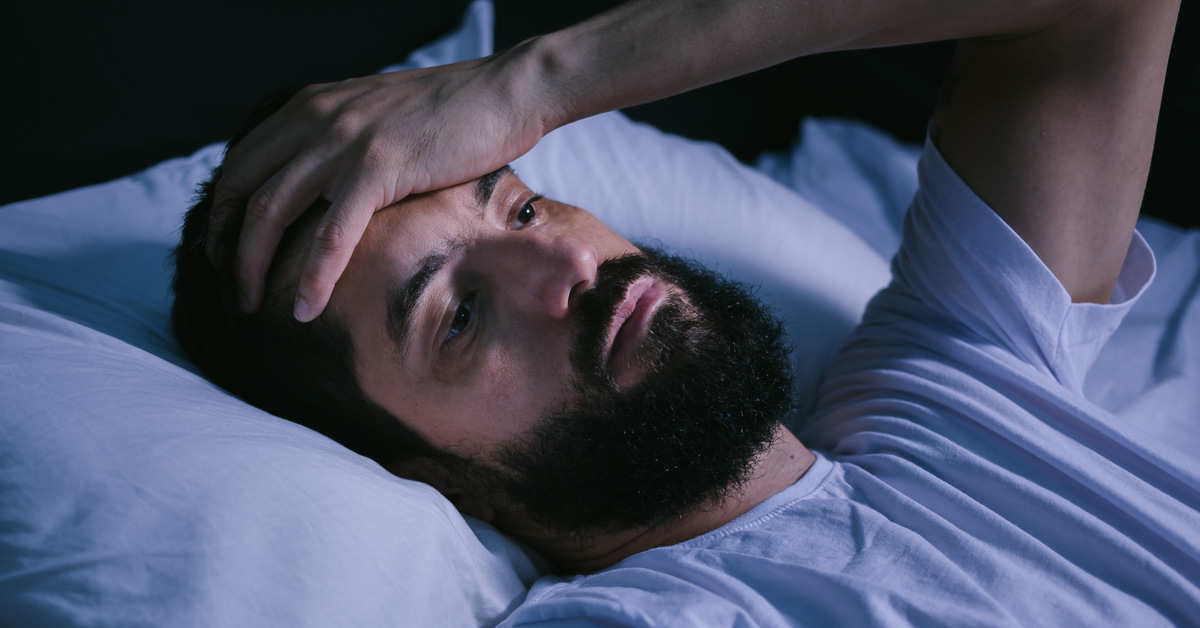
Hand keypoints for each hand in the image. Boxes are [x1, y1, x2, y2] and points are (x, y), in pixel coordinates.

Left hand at [208, 55, 550, 320]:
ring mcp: (344, 140)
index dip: (223, 214)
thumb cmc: (456, 113)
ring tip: (250, 307)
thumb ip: (344, 142)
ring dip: (252, 266)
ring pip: (272, 211)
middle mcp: (315, 117)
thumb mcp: (379, 117)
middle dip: (224, 245)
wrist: (508, 90)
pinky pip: (332, 233)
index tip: (224, 255)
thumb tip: (329, 187)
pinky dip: (314, 276)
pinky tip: (306, 309)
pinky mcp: (379, 165)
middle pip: (241, 189)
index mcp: (311, 106)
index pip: (240, 163)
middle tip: (229, 288)